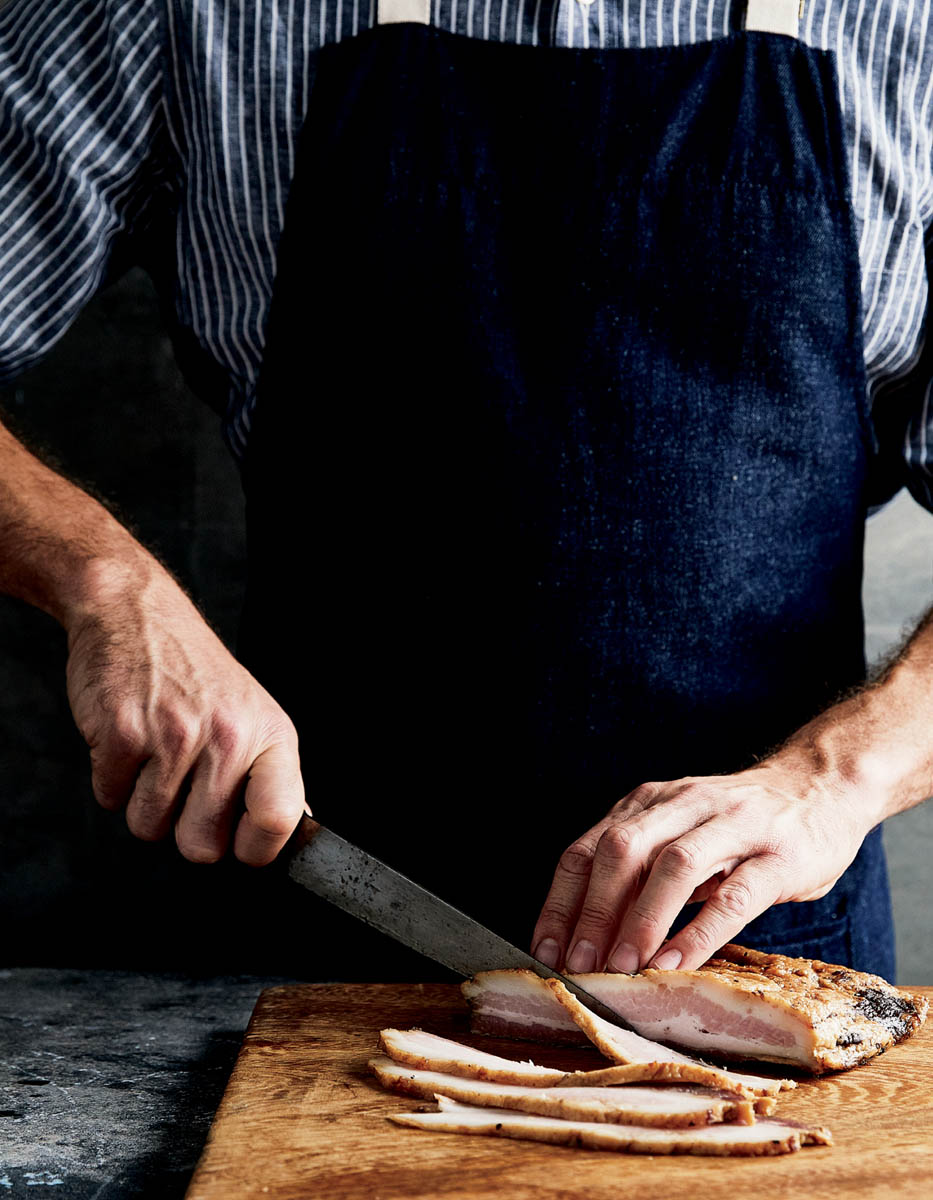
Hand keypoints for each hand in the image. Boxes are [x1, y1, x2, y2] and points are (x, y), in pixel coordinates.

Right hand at [65, 556, 304, 864]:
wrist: (137, 612)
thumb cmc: (195, 673)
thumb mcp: (253, 714)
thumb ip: (268, 775)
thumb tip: (285, 832)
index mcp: (270, 736)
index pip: (279, 820)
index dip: (254, 849)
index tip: (239, 842)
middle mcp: (229, 737)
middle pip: (202, 847)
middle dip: (183, 828)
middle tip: (182, 782)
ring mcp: (176, 736)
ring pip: (149, 828)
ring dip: (143, 800)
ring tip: (154, 751)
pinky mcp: (124, 733)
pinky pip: (110, 799)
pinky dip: (112, 778)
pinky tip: (129, 738)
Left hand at [530, 751, 877, 973]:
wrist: (821, 786)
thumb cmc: (738, 824)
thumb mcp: (679, 833)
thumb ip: (640, 870)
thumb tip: (588, 936)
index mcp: (649, 802)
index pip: (587, 848)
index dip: (561, 902)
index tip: (545, 951)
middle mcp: (683, 805)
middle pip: (622, 851)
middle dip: (594, 911)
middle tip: (579, 967)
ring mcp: (734, 826)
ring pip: (674, 866)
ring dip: (641, 921)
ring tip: (622, 969)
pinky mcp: (779, 856)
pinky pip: (734, 896)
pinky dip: (698, 932)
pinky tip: (675, 965)